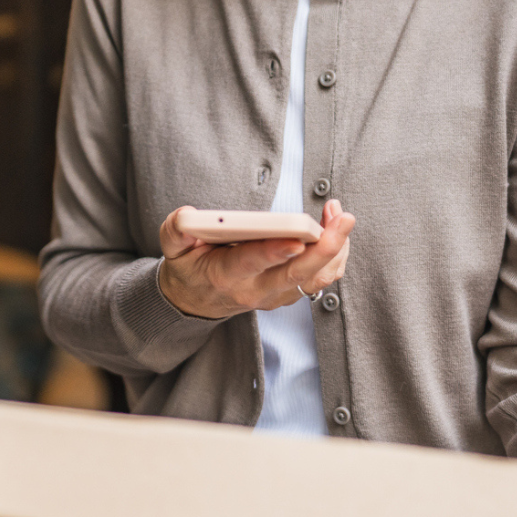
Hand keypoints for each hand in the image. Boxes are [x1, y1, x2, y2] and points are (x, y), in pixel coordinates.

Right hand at [157, 200, 354, 318]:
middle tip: (344, 218)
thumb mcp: (173, 249)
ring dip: (336, 248)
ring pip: (316, 278)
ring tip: (339, 215)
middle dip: (326, 247)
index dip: (276, 251)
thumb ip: (176, 230)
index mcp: (226, 275)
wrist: (195, 302)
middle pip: (298, 274)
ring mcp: (275, 295)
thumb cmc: (188, 268)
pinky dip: (335, 255)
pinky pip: (320, 279)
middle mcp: (256, 289)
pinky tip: (335, 228)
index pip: (254, 263)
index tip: (297, 238)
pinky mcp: (288, 294)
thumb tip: (187, 214)